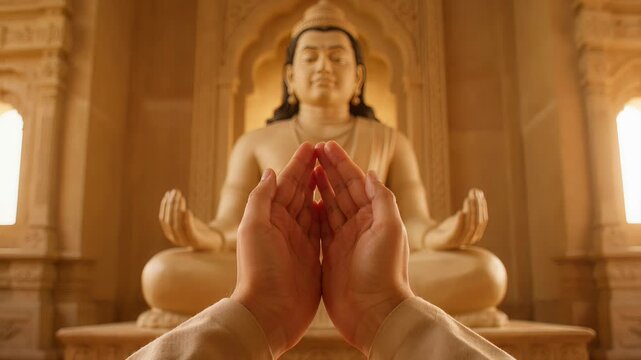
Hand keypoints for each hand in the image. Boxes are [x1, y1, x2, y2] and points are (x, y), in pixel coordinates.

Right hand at [158, 189, 222, 249]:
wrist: (213, 240)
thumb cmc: (198, 228)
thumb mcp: (186, 218)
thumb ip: (178, 211)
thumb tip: (171, 194)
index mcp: (170, 234)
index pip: (163, 219)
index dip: (164, 206)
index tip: (168, 194)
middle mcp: (175, 239)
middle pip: (169, 221)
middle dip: (171, 205)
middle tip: (175, 192)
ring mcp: (185, 241)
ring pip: (177, 225)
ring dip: (178, 209)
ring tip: (181, 197)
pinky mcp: (196, 241)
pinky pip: (189, 231)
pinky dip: (187, 221)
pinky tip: (188, 210)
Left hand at [231, 143, 320, 357]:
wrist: (270, 311)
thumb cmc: (259, 269)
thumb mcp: (253, 228)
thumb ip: (262, 198)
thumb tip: (272, 171)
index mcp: (270, 217)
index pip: (286, 184)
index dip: (298, 164)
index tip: (311, 146)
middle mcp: (284, 227)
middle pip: (300, 192)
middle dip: (310, 171)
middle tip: (325, 152)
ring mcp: (299, 242)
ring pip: (311, 208)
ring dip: (319, 189)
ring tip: (331, 172)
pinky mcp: (312, 257)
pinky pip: (320, 229)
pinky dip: (326, 214)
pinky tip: (333, 204)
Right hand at [314, 141, 412, 355]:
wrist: (374, 312)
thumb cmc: (384, 271)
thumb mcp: (390, 229)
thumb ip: (381, 199)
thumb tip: (370, 172)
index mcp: (374, 216)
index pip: (356, 182)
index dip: (341, 163)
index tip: (325, 146)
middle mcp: (360, 226)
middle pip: (342, 190)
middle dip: (329, 169)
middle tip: (313, 150)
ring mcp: (345, 240)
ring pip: (330, 206)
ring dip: (321, 186)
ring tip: (309, 168)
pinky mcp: (331, 255)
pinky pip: (322, 228)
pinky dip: (315, 212)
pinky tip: (307, 201)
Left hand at [451, 188, 487, 246]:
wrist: (432, 239)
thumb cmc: (449, 227)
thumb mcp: (461, 217)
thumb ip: (469, 208)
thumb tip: (478, 191)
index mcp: (476, 234)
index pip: (483, 220)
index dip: (482, 206)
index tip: (480, 193)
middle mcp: (470, 239)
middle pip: (478, 222)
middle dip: (477, 207)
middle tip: (474, 194)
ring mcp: (460, 241)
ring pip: (470, 226)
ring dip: (470, 211)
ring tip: (468, 198)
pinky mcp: (449, 241)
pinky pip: (457, 231)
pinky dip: (460, 222)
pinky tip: (460, 212)